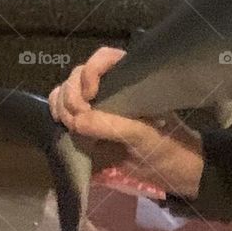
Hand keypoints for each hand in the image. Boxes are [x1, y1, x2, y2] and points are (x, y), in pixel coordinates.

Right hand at [48, 46, 204, 198]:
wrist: (172, 172)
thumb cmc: (166, 145)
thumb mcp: (143, 134)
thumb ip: (111, 125)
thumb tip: (77, 120)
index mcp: (132, 80)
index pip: (105, 58)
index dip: (91, 71)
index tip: (90, 94)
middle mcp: (113, 87)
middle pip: (79, 75)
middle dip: (72, 94)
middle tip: (77, 120)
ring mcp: (99, 104)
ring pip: (68, 91)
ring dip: (62, 105)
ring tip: (71, 125)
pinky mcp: (89, 122)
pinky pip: (66, 109)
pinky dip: (59, 113)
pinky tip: (63, 125)